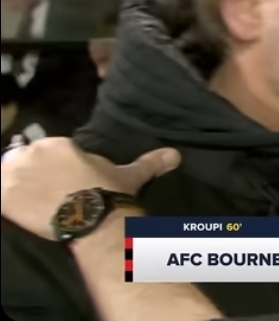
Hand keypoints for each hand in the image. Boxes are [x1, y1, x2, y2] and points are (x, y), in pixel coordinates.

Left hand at [0, 138, 179, 239]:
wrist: (92, 221)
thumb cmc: (108, 195)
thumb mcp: (128, 175)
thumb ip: (148, 162)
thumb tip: (175, 155)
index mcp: (60, 144)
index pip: (46, 153)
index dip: (51, 170)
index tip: (60, 185)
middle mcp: (33, 153)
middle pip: (22, 163)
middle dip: (31, 178)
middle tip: (45, 199)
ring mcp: (15, 173)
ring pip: (7, 179)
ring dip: (16, 191)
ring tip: (32, 207)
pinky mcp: (3, 195)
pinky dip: (5, 204)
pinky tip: (18, 213)